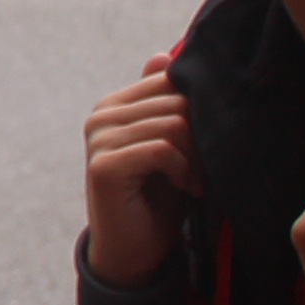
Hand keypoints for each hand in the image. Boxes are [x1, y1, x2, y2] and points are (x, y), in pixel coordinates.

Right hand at [81, 60, 201, 288]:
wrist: (135, 249)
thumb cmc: (159, 195)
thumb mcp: (170, 144)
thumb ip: (166, 104)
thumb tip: (163, 54)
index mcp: (115, 104)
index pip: (171, 81)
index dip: (199, 110)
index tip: (206, 146)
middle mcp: (101, 115)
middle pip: (177, 101)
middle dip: (203, 138)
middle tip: (205, 171)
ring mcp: (98, 139)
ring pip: (174, 124)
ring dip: (197, 158)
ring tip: (195, 181)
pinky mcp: (105, 165)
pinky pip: (162, 148)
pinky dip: (183, 169)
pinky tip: (183, 185)